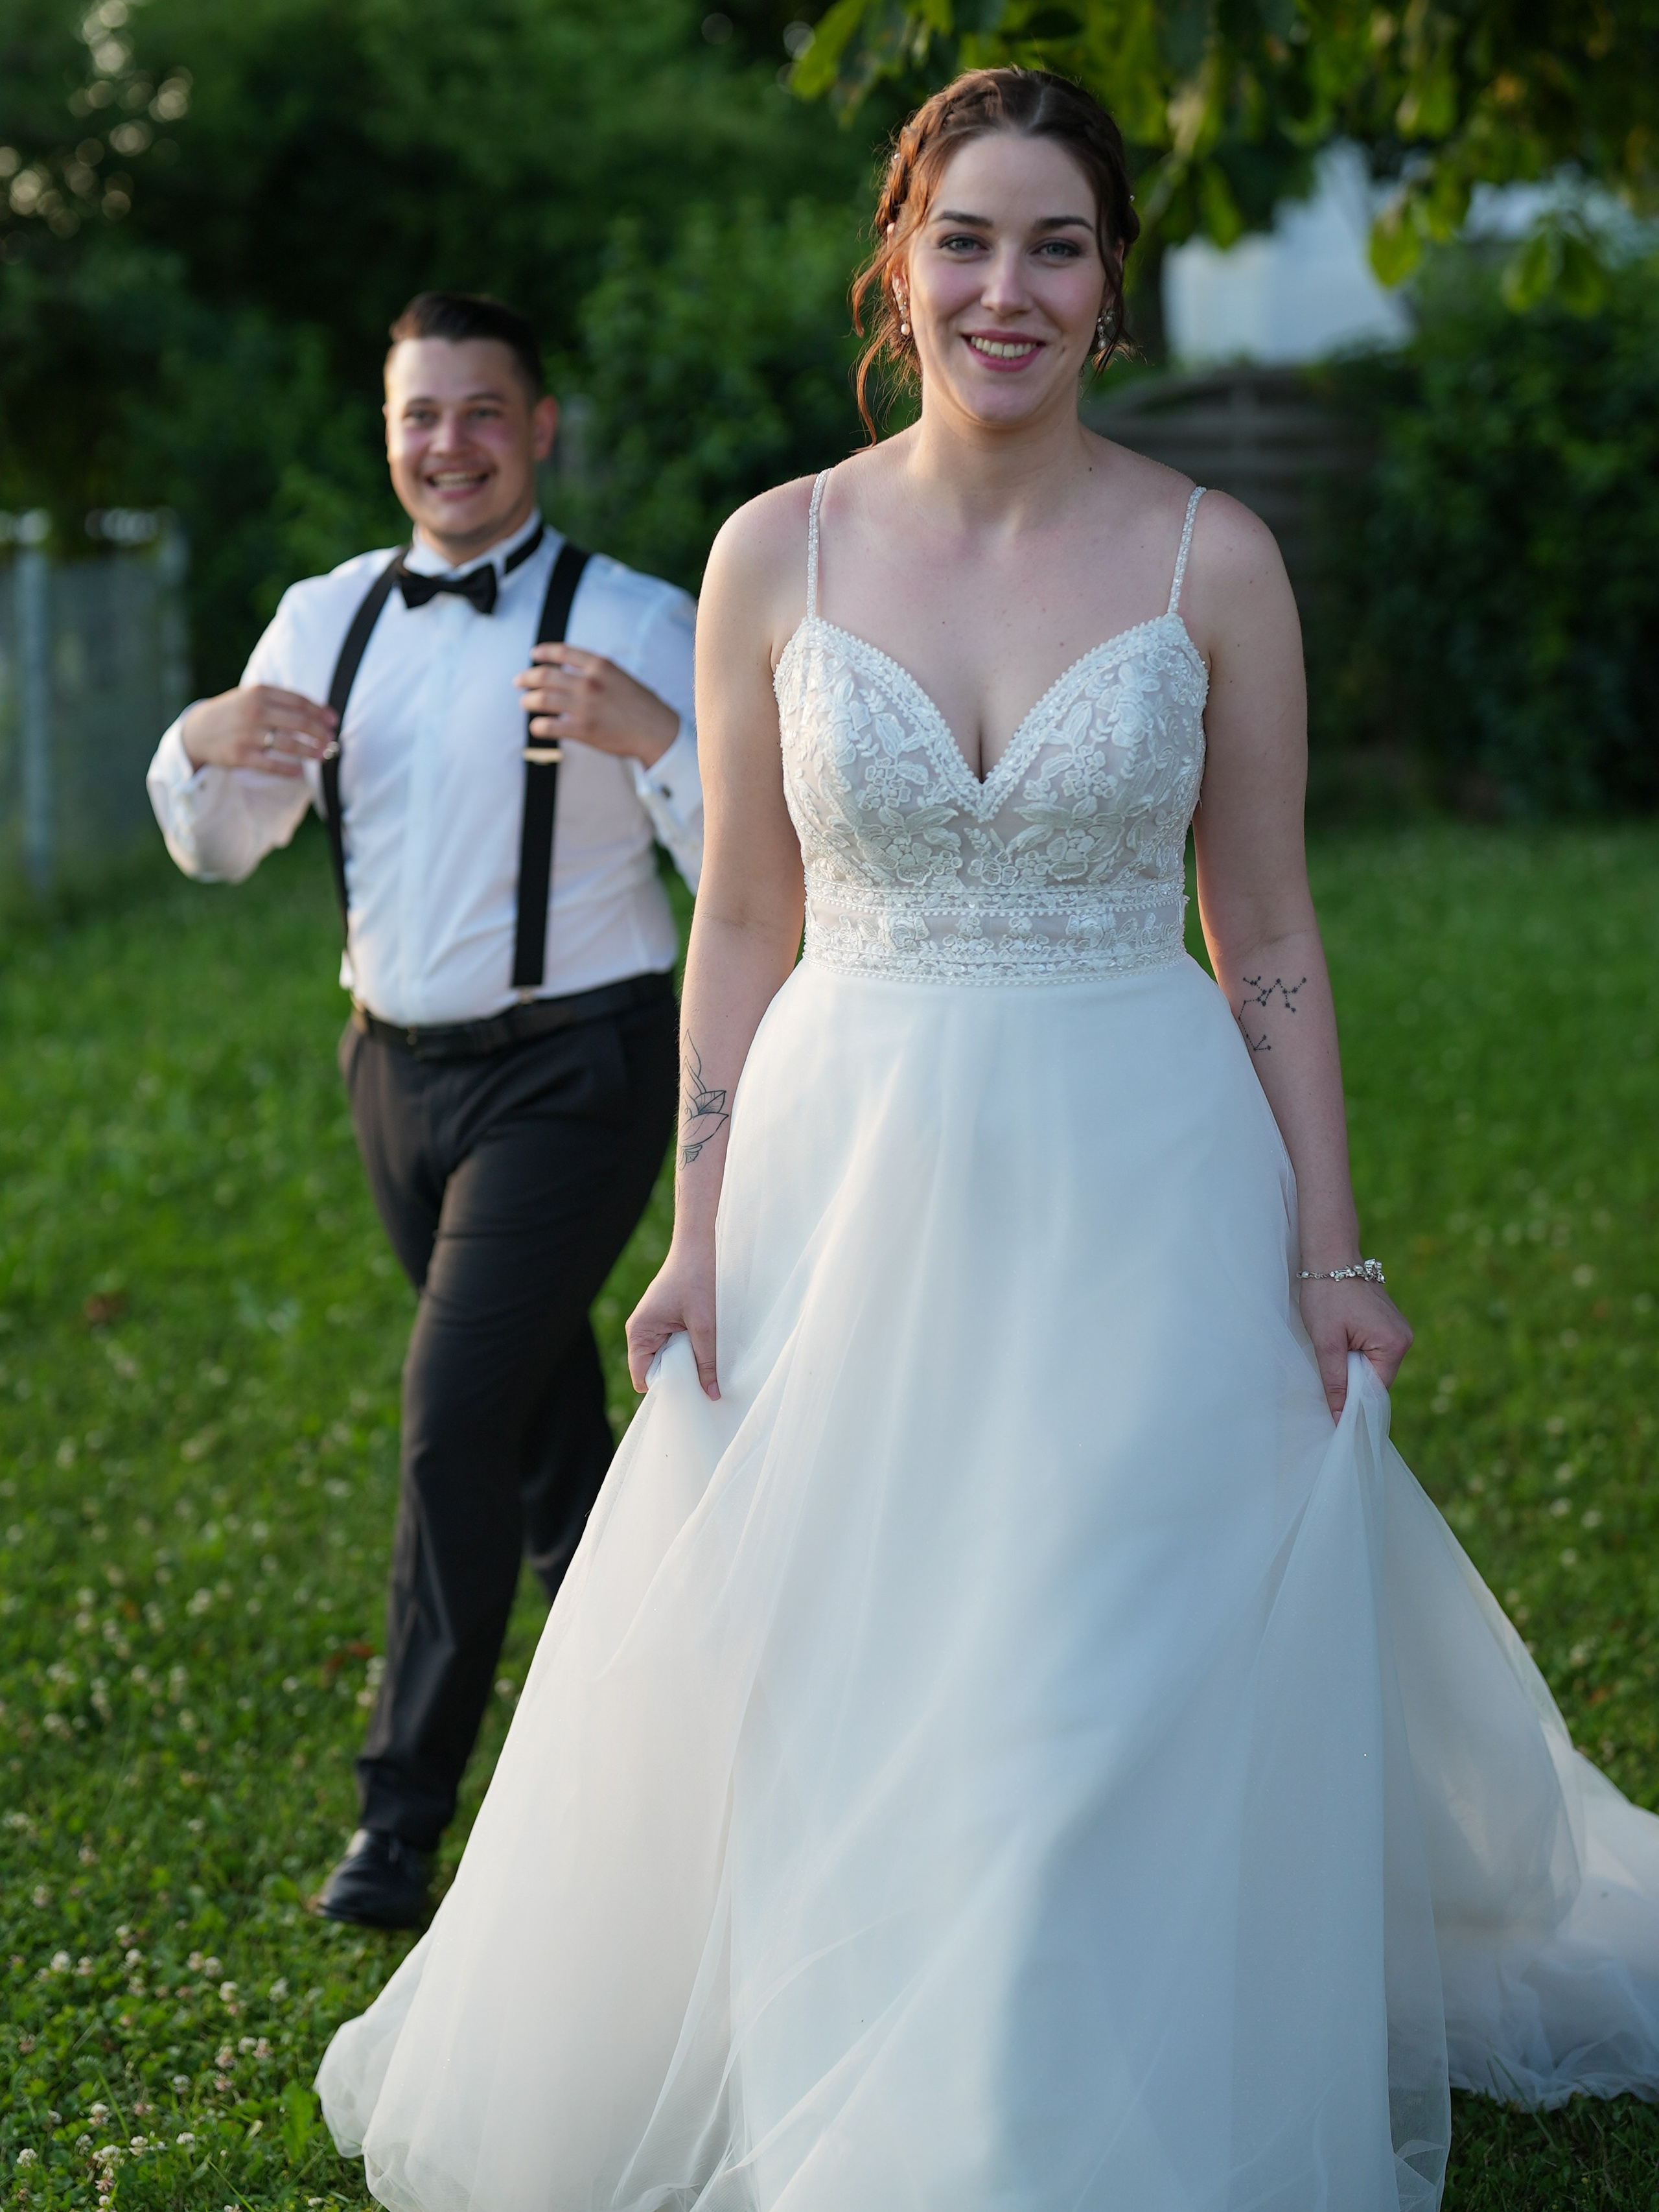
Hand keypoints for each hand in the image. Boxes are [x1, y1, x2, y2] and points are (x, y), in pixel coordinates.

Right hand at [181, 685, 337, 776]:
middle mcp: (254, 711)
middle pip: (299, 722)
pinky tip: (300, 772)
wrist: (198, 730)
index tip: (334, 722)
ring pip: (289, 744)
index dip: (320, 712)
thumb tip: (320, 714)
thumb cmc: (236, 713)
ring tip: (323, 756)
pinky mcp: (240, 755)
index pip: (299, 701)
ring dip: (310, 751)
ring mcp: (247, 733)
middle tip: (331, 741)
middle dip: (319, 733)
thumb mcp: (253, 697)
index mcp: (260, 692)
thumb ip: (282, 701)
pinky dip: (289, 769)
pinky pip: (271, 764)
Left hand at [514, 645, 678, 766]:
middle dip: (526, 678)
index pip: (562, 652)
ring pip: (541, 699)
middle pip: (544, 675)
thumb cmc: (642, 706)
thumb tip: (571, 673)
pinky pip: (548, 726)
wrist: (657, 731)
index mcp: (600, 665)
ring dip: (528, 701)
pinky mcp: (582, 729)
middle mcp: (589, 682)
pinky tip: (537, 727)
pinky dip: (537, 726)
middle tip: (519, 682)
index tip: (533, 655)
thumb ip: (597, 672)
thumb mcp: (621, 677)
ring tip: (525, 703)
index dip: (543, 652)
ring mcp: (584, 706)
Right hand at [626, 1239, 718, 1399]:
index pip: (643, 1377)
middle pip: (656, 1370)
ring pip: (669, 1359)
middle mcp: (642, 1331)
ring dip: (688, 1362)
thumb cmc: (697, 1278)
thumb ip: (707, 1361)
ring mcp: (655, 1326)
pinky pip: (676, 1345)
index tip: (691, 1394)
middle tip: (706, 1382)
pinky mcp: (668, 1320)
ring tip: (709, 1363)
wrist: (701, 1244)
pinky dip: (691, 1349)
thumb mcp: (705, 1324)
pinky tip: (708, 1348)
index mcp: (639, 1332)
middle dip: (679, 1378)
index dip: (665, 1389)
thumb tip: (712, 1394)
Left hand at [1298, 1276, 1412, 1419]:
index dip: (1355, 1404)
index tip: (1334, 1414)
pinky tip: (1340, 1345)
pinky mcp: (1388, 1325)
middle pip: (1377, 1380)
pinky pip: (1374, 1352)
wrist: (1330, 1257)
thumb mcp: (1326, 1343)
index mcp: (1394, 1344)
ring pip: (1374, 1367)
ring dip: (1353, 1368)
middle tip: (1327, 1376)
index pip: (1377, 1390)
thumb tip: (1340, 1418)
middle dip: (1353, 1383)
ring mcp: (1398, 1331)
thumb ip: (1335, 1382)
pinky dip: (1356, 1355)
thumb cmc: (1326, 1295)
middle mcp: (1404, 1339)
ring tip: (1333, 1353)